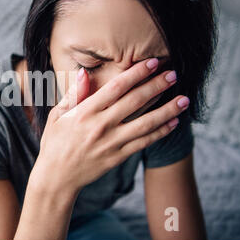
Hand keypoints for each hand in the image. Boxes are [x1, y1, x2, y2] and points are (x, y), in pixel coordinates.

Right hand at [30, 58, 189, 194]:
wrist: (57, 177)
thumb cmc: (55, 142)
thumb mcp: (57, 116)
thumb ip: (73, 94)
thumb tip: (84, 72)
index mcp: (84, 112)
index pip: (115, 88)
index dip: (135, 74)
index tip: (151, 62)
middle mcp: (100, 126)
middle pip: (134, 102)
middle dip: (156, 86)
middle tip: (173, 74)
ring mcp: (111, 143)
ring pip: (145, 123)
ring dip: (167, 110)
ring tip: (184, 99)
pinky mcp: (118, 157)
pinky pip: (143, 143)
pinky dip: (160, 132)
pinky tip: (173, 122)